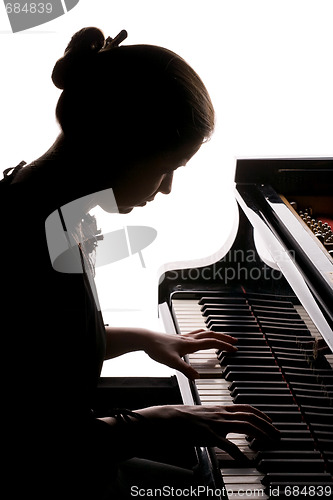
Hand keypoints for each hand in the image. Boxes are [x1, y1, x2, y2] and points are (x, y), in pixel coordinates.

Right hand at [131, 404, 279, 462]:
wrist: (169, 418)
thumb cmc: (185, 418)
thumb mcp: (205, 415)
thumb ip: (218, 419)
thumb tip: (227, 428)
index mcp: (220, 409)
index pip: (246, 408)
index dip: (261, 414)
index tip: (271, 422)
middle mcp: (221, 413)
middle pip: (250, 416)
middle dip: (267, 426)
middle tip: (277, 436)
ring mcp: (216, 423)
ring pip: (244, 426)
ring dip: (260, 434)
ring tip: (269, 444)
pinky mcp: (208, 434)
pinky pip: (227, 444)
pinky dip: (239, 453)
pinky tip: (245, 460)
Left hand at [144, 328, 237, 378]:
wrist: (146, 339)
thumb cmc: (157, 349)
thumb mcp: (172, 362)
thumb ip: (185, 369)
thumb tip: (197, 377)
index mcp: (190, 344)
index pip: (212, 342)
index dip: (224, 345)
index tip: (234, 348)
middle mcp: (189, 339)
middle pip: (211, 335)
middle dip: (224, 338)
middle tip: (234, 341)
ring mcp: (184, 337)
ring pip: (204, 332)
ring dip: (215, 334)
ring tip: (221, 337)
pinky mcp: (179, 338)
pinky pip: (196, 334)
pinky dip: (204, 335)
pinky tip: (201, 338)